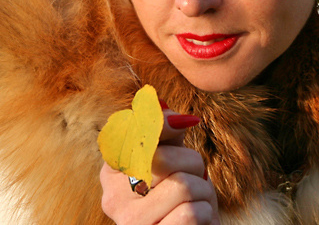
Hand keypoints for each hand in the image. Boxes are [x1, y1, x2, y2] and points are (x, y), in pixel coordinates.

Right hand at [100, 106, 218, 224]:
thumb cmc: (182, 200)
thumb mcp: (174, 160)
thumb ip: (166, 132)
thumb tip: (161, 106)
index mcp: (113, 172)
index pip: (129, 132)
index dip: (162, 123)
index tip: (185, 123)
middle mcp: (113, 198)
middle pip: (160, 157)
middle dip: (192, 161)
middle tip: (197, 176)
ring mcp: (130, 223)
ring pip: (181, 186)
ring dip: (203, 192)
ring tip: (199, 202)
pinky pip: (190, 213)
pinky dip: (205, 214)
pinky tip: (199, 220)